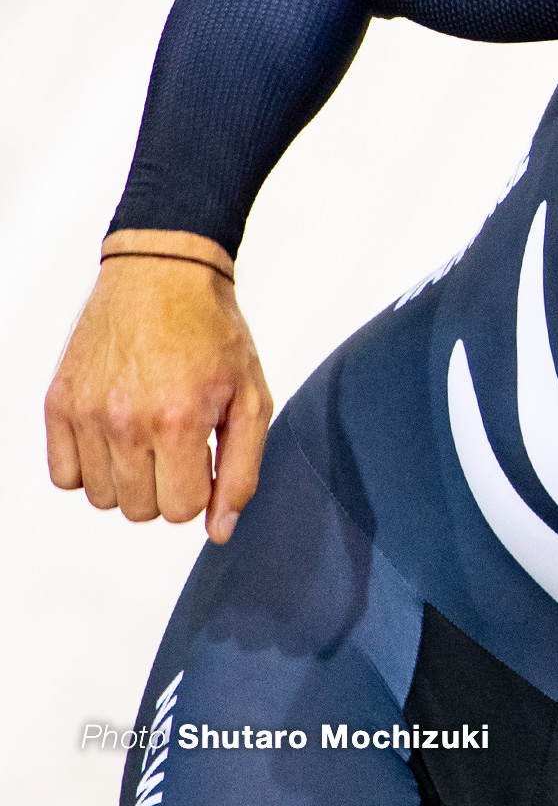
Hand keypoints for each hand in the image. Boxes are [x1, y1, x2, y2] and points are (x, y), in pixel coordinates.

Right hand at [46, 230, 271, 542]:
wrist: (163, 275)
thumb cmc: (213, 332)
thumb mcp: (251, 398)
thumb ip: (242, 470)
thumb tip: (220, 530)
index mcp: (179, 420)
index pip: (183, 509)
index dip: (202, 489)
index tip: (206, 457)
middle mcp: (126, 421)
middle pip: (141, 511)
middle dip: (168, 488)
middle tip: (179, 446)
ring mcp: (85, 413)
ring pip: (103, 498)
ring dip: (129, 479)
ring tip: (149, 436)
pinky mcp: (58, 404)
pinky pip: (64, 476)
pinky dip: (90, 467)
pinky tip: (115, 437)